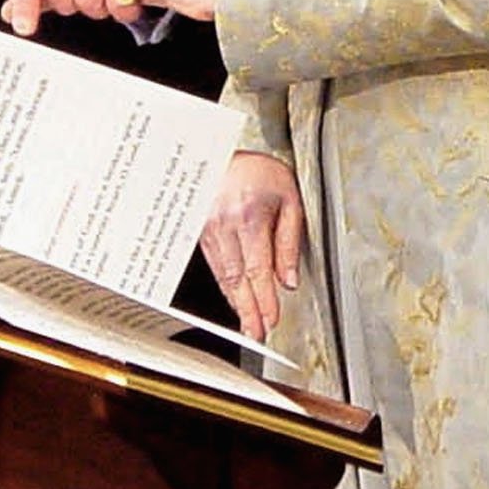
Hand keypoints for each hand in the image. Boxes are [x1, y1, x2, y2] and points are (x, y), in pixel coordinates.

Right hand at [199, 152, 304, 337]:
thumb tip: (289, 279)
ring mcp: (208, 229)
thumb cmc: (259, 172)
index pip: (258, 269)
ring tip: (249, 324)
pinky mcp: (199, 233)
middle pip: (237, 278)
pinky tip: (234, 299)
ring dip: (236, 303)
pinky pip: (214, 266)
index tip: (272, 319)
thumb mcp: (289, 198)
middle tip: (257, 333)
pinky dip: (225, 287)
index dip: (264, 299)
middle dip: (248, 310)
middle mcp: (225, 225)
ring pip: (223, 276)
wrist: (221, 154)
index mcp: (250, 216)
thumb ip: (289, 240)